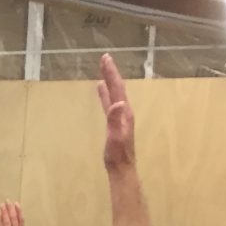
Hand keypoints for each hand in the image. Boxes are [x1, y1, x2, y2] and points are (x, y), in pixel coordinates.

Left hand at [0, 200, 24, 225]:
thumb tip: (8, 222)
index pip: (21, 221)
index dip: (19, 212)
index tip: (17, 204)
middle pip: (15, 219)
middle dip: (11, 209)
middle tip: (8, 201)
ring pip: (8, 222)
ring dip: (5, 212)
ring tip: (2, 204)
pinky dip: (0, 220)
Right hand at [97, 53, 134, 171]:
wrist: (121, 167)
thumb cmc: (118, 155)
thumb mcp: (116, 137)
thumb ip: (116, 121)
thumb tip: (117, 103)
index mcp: (124, 112)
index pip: (117, 88)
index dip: (111, 73)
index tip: (106, 59)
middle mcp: (123, 111)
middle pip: (117, 87)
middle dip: (111, 73)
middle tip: (105, 58)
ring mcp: (120, 116)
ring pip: (114, 93)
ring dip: (109, 81)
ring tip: (103, 70)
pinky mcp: (114, 122)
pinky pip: (109, 102)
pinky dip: (105, 94)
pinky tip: (101, 90)